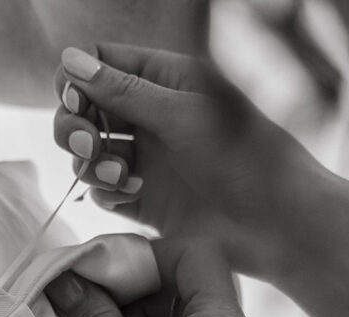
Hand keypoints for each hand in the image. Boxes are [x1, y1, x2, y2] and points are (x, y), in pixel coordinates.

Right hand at [53, 44, 328, 280]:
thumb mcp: (182, 114)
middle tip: (91, 146)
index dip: (77, 81)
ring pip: (87, 152)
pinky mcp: (142, 199)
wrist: (278, 225)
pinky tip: (132, 194)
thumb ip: (122, 91)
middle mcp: (151, 116)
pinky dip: (105, 191)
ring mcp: (145, 158)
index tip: (78, 102)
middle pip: (83, 109)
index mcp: (166, 80)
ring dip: (91, 163)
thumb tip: (69, 59)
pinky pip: (101, 190)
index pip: (101, 65)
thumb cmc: (247, 158)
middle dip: (75, 127)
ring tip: (121, 176)